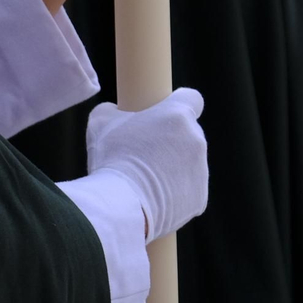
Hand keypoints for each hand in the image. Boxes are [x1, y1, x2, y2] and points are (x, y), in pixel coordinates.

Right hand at [85, 88, 207, 242]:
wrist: (121, 204)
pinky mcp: (199, 198)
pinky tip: (153, 200)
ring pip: (189, 165)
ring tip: (145, 182)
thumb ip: (112, 110)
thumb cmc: (112, 158)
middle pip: (188, 135)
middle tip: (144, 154)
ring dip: (173, 169)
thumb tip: (114, 112)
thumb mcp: (101, 121)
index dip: (179, 104)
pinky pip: (188, 192)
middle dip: (171, 142)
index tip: (166, 114)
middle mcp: (196, 140)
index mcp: (178, 115)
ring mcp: (201, 171)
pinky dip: (174, 196)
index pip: (192, 98)